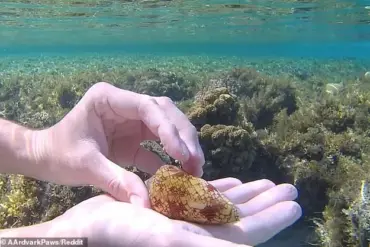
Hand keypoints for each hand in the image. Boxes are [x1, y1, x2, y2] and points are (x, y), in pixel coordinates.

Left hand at [39, 82, 204, 205]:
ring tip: (194, 167)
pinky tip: (179, 173)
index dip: (169, 129)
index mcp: (109, 99)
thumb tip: (145, 205)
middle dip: (183, 136)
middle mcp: (124, 104)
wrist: (45, 157)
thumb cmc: (58, 154)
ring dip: (182, 145)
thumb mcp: (86, 166)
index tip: (182, 154)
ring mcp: (131, 120)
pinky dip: (169, 158)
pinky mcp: (133, 137)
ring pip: (166, 126)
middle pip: (164, 113)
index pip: (148, 107)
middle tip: (196, 161)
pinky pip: (157, 145)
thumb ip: (117, 181)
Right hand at [47, 178, 300, 246]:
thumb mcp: (165, 238)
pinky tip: (234, 182)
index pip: (246, 233)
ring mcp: (185, 222)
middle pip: (240, 220)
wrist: (85, 230)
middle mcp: (196, 236)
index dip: (272, 220)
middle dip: (267, 204)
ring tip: (270, 182)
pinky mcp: (171, 210)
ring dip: (249, 194)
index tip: (296, 204)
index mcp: (199, 245)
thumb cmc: (117, 234)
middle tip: (291, 188)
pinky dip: (220, 189)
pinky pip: (202, 199)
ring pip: (224, 207)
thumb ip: (207, 246)